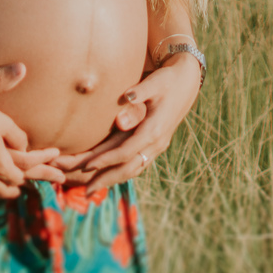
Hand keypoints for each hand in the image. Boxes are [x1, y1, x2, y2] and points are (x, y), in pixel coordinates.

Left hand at [56, 52, 201, 194]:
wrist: (187, 83)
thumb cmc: (167, 80)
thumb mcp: (155, 82)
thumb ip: (140, 91)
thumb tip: (126, 98)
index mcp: (154, 130)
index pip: (126, 151)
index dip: (106, 159)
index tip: (87, 165)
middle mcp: (156, 143)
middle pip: (128, 168)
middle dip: (106, 179)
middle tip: (85, 191)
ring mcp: (156, 146)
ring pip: (132, 170)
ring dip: (111, 179)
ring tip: (90, 189)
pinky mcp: (154, 145)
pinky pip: (136, 164)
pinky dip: (120, 172)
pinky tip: (107, 176)